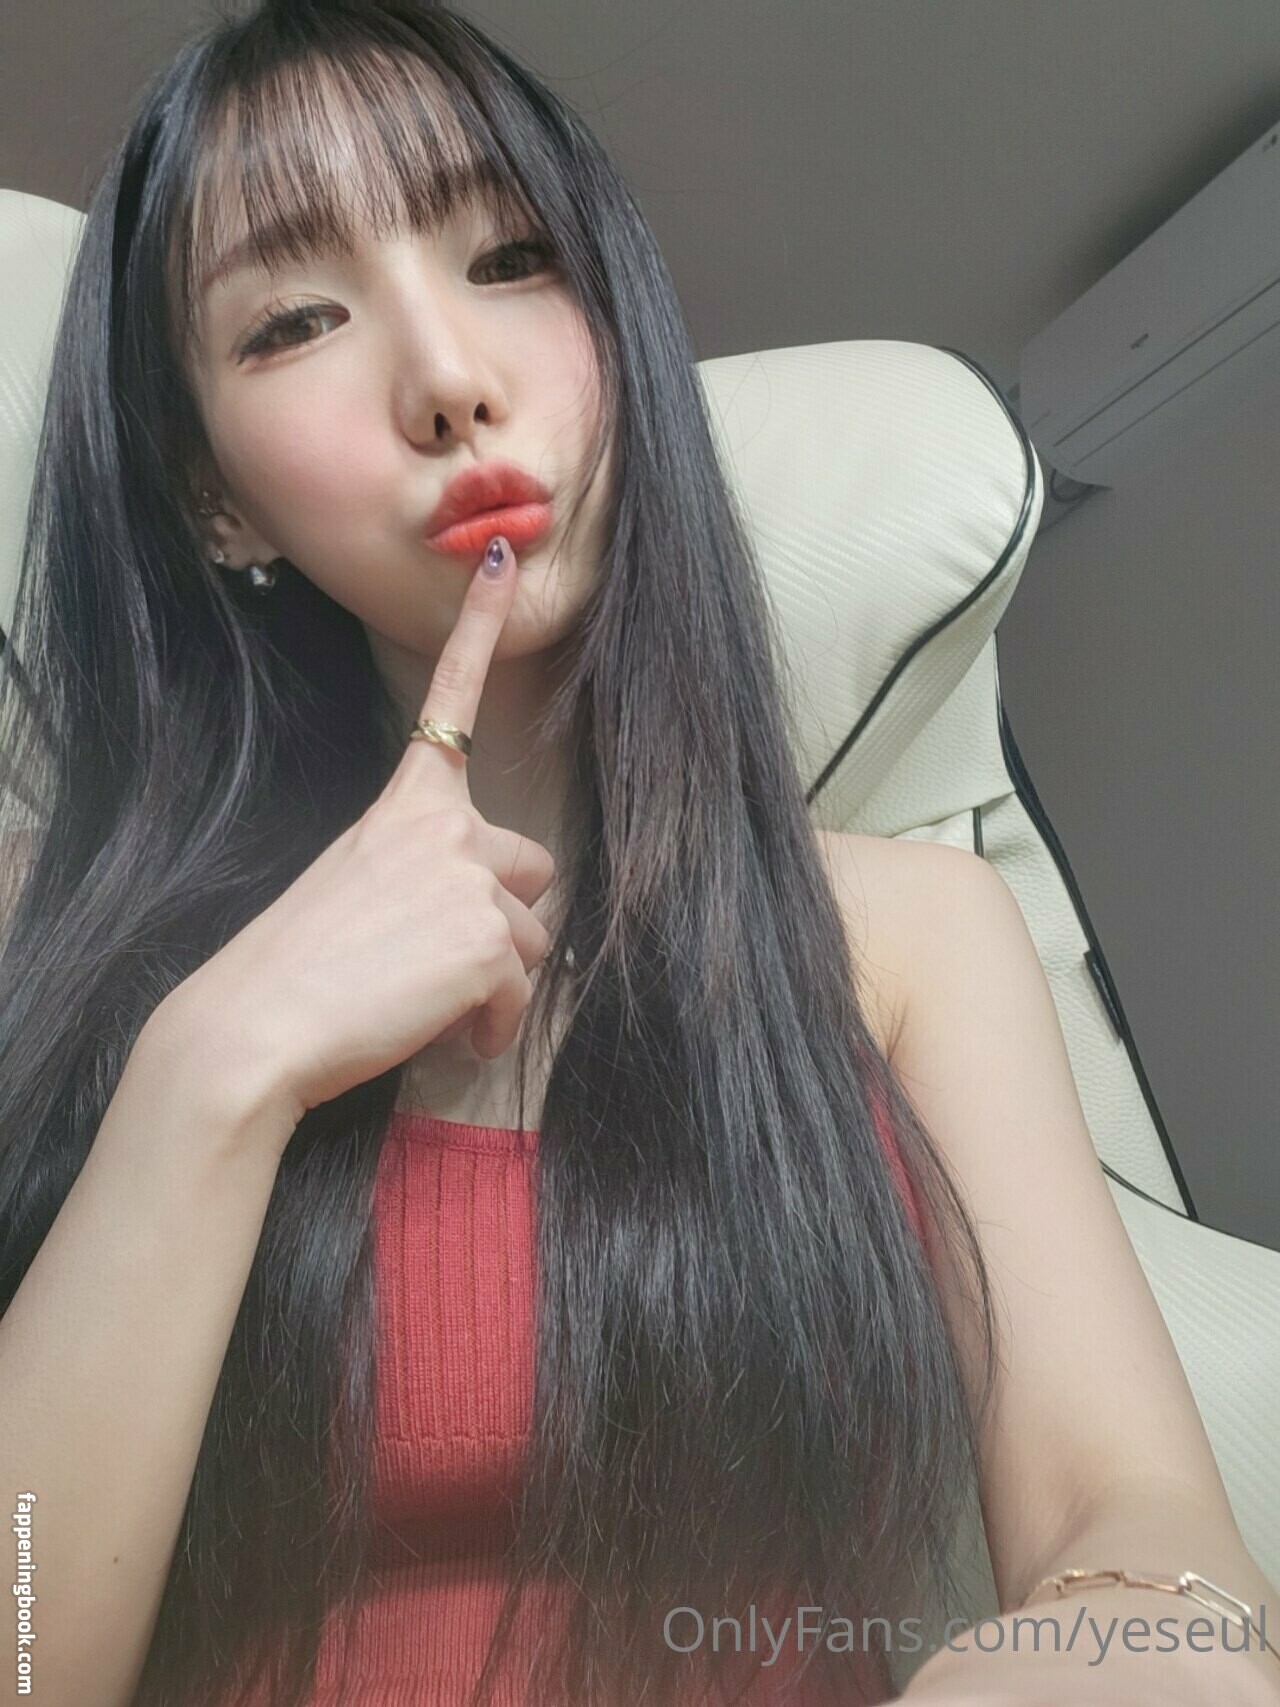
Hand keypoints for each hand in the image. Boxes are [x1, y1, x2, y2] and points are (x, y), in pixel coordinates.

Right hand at [160, 535, 555, 1133]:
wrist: (255, 1025)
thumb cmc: (294, 966)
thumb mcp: (356, 890)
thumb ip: (423, 879)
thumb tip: (482, 925)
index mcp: (405, 805)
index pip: (449, 703)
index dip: (480, 628)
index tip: (501, 557)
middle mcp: (444, 826)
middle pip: (531, 864)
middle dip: (507, 918)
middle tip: (444, 961)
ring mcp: (467, 878)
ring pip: (532, 938)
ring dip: (496, 983)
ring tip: (429, 1009)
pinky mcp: (485, 939)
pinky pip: (522, 992)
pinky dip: (493, 1027)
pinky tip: (452, 1040)